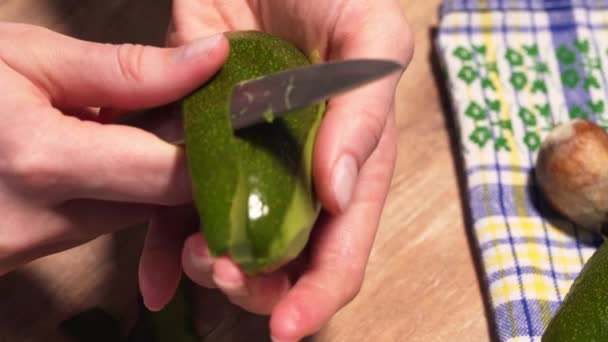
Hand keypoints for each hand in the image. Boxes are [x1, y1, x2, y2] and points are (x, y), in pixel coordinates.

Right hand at [0, 22, 227, 274]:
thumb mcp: (30, 57)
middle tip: (189, 106)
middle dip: (188, 156)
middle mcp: (51, 221)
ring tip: (139, 119)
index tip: (229, 111)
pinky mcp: (39, 251)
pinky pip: (110, 217)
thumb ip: (127, 69)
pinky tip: (107, 145)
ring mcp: (43, 246)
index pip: (173, 176)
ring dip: (154, 167)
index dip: (214, 147)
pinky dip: (124, 183)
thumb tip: (213, 58)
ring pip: (140, 210)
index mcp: (46, 163)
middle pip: (164, 200)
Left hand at [138, 1, 412, 340]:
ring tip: (193, 261)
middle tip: (230, 276)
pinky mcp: (196, 145)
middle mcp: (295, 178)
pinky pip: (174, 205)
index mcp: (347, 165)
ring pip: (228, 242)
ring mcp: (244, 166)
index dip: (319, 293)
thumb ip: (364, 113)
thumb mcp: (371, 40)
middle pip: (284, 260)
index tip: (288, 326)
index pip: (341, 247)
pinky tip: (152, 276)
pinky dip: (161, 246)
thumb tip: (337, 193)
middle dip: (259, 287)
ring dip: (208, 270)